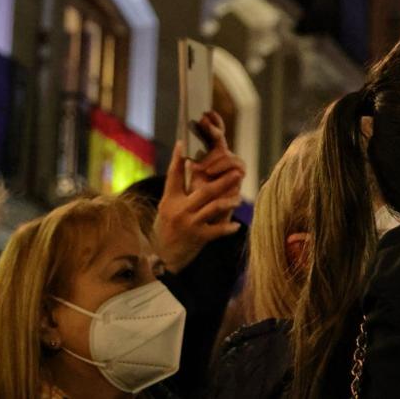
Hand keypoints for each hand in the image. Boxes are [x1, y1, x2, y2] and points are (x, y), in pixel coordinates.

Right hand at [154, 113, 244, 272]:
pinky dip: (228, 228)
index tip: (182, 142)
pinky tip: (237, 225)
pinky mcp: (197, 238)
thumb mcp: (167, 206)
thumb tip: (188, 163)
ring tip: (239, 197)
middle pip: (204, 191)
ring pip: (213, 207)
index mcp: (170, 200)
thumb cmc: (166, 228)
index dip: (177, 158)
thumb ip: (177, 188)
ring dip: (229, 201)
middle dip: (223, 181)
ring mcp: (189, 224)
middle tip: (237, 172)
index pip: (173, 175)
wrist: (161, 258)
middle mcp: (179, 210)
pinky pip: (217, 230)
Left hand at [187, 111, 246, 195]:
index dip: (214, 122)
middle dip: (213, 130)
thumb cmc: (192, 196)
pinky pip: (236, 169)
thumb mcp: (184, 178)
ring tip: (202, 169)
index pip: (215, 134)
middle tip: (203, 123)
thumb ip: (183, 162)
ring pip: (228, 155)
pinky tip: (210, 172)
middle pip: (221, 140)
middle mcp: (223, 158)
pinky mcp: (238, 180)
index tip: (206, 112)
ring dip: (214, 159)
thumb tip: (180, 142)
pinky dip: (221, 168)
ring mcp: (232, 168)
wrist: (201, 217)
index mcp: (211, 154)